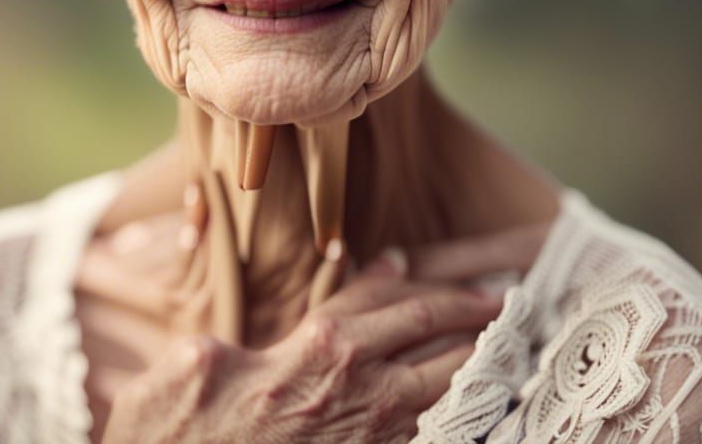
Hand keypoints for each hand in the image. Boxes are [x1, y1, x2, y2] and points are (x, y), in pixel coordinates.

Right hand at [102, 266, 502, 442]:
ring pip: (445, 386)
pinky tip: (477, 409)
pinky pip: (431, 433)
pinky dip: (459, 415)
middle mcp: (356, 385)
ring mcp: (371, 433)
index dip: (433, 285)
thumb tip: (369, 274)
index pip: (396, 300)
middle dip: (476, 317)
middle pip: (433, 337)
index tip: (464, 279)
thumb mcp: (204, 357)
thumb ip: (283, 312)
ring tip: (511, 346)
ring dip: (481, 362)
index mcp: (319, 345)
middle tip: (512, 303)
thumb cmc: (189, 427)